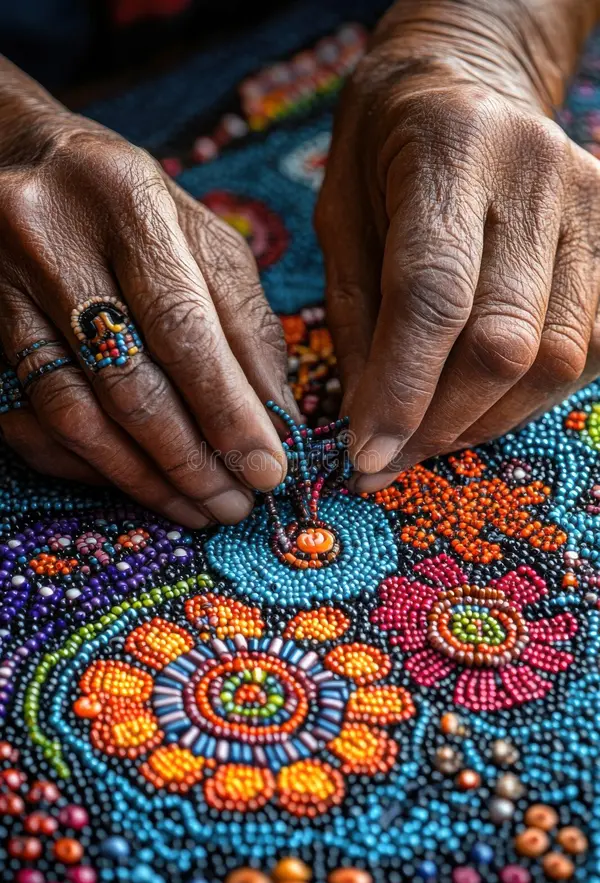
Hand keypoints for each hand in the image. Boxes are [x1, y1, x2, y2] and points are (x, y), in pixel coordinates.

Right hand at [0, 110, 296, 525]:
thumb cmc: (128, 205)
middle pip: (126, 381)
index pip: (183, 327)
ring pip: (75, 413)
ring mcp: (2, 284)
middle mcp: (52, 238)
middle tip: (234, 504)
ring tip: (196, 507)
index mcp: (127, 201)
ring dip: (143, 476)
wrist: (18, 158)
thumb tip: (278, 418)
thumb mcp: (199, 238)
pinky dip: (91, 464)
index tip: (266, 470)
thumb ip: (243, 322)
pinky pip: (34, 418)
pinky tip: (137, 484)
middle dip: (190, 460)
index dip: (227, 411)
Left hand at [316, 11, 599, 490]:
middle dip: (443, 421)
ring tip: (434, 434)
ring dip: (488, 418)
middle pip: (504, 338)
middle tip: (393, 458)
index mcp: (449, 151)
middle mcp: (535, 173)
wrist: (465, 89)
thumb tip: (368, 427)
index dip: (403, 390)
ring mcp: (592, 203)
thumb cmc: (384, 159)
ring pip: (556, 356)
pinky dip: (533, 395)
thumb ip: (356, 322)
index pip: (435, 293)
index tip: (368, 458)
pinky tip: (486, 401)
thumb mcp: (341, 224)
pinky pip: (591, 348)